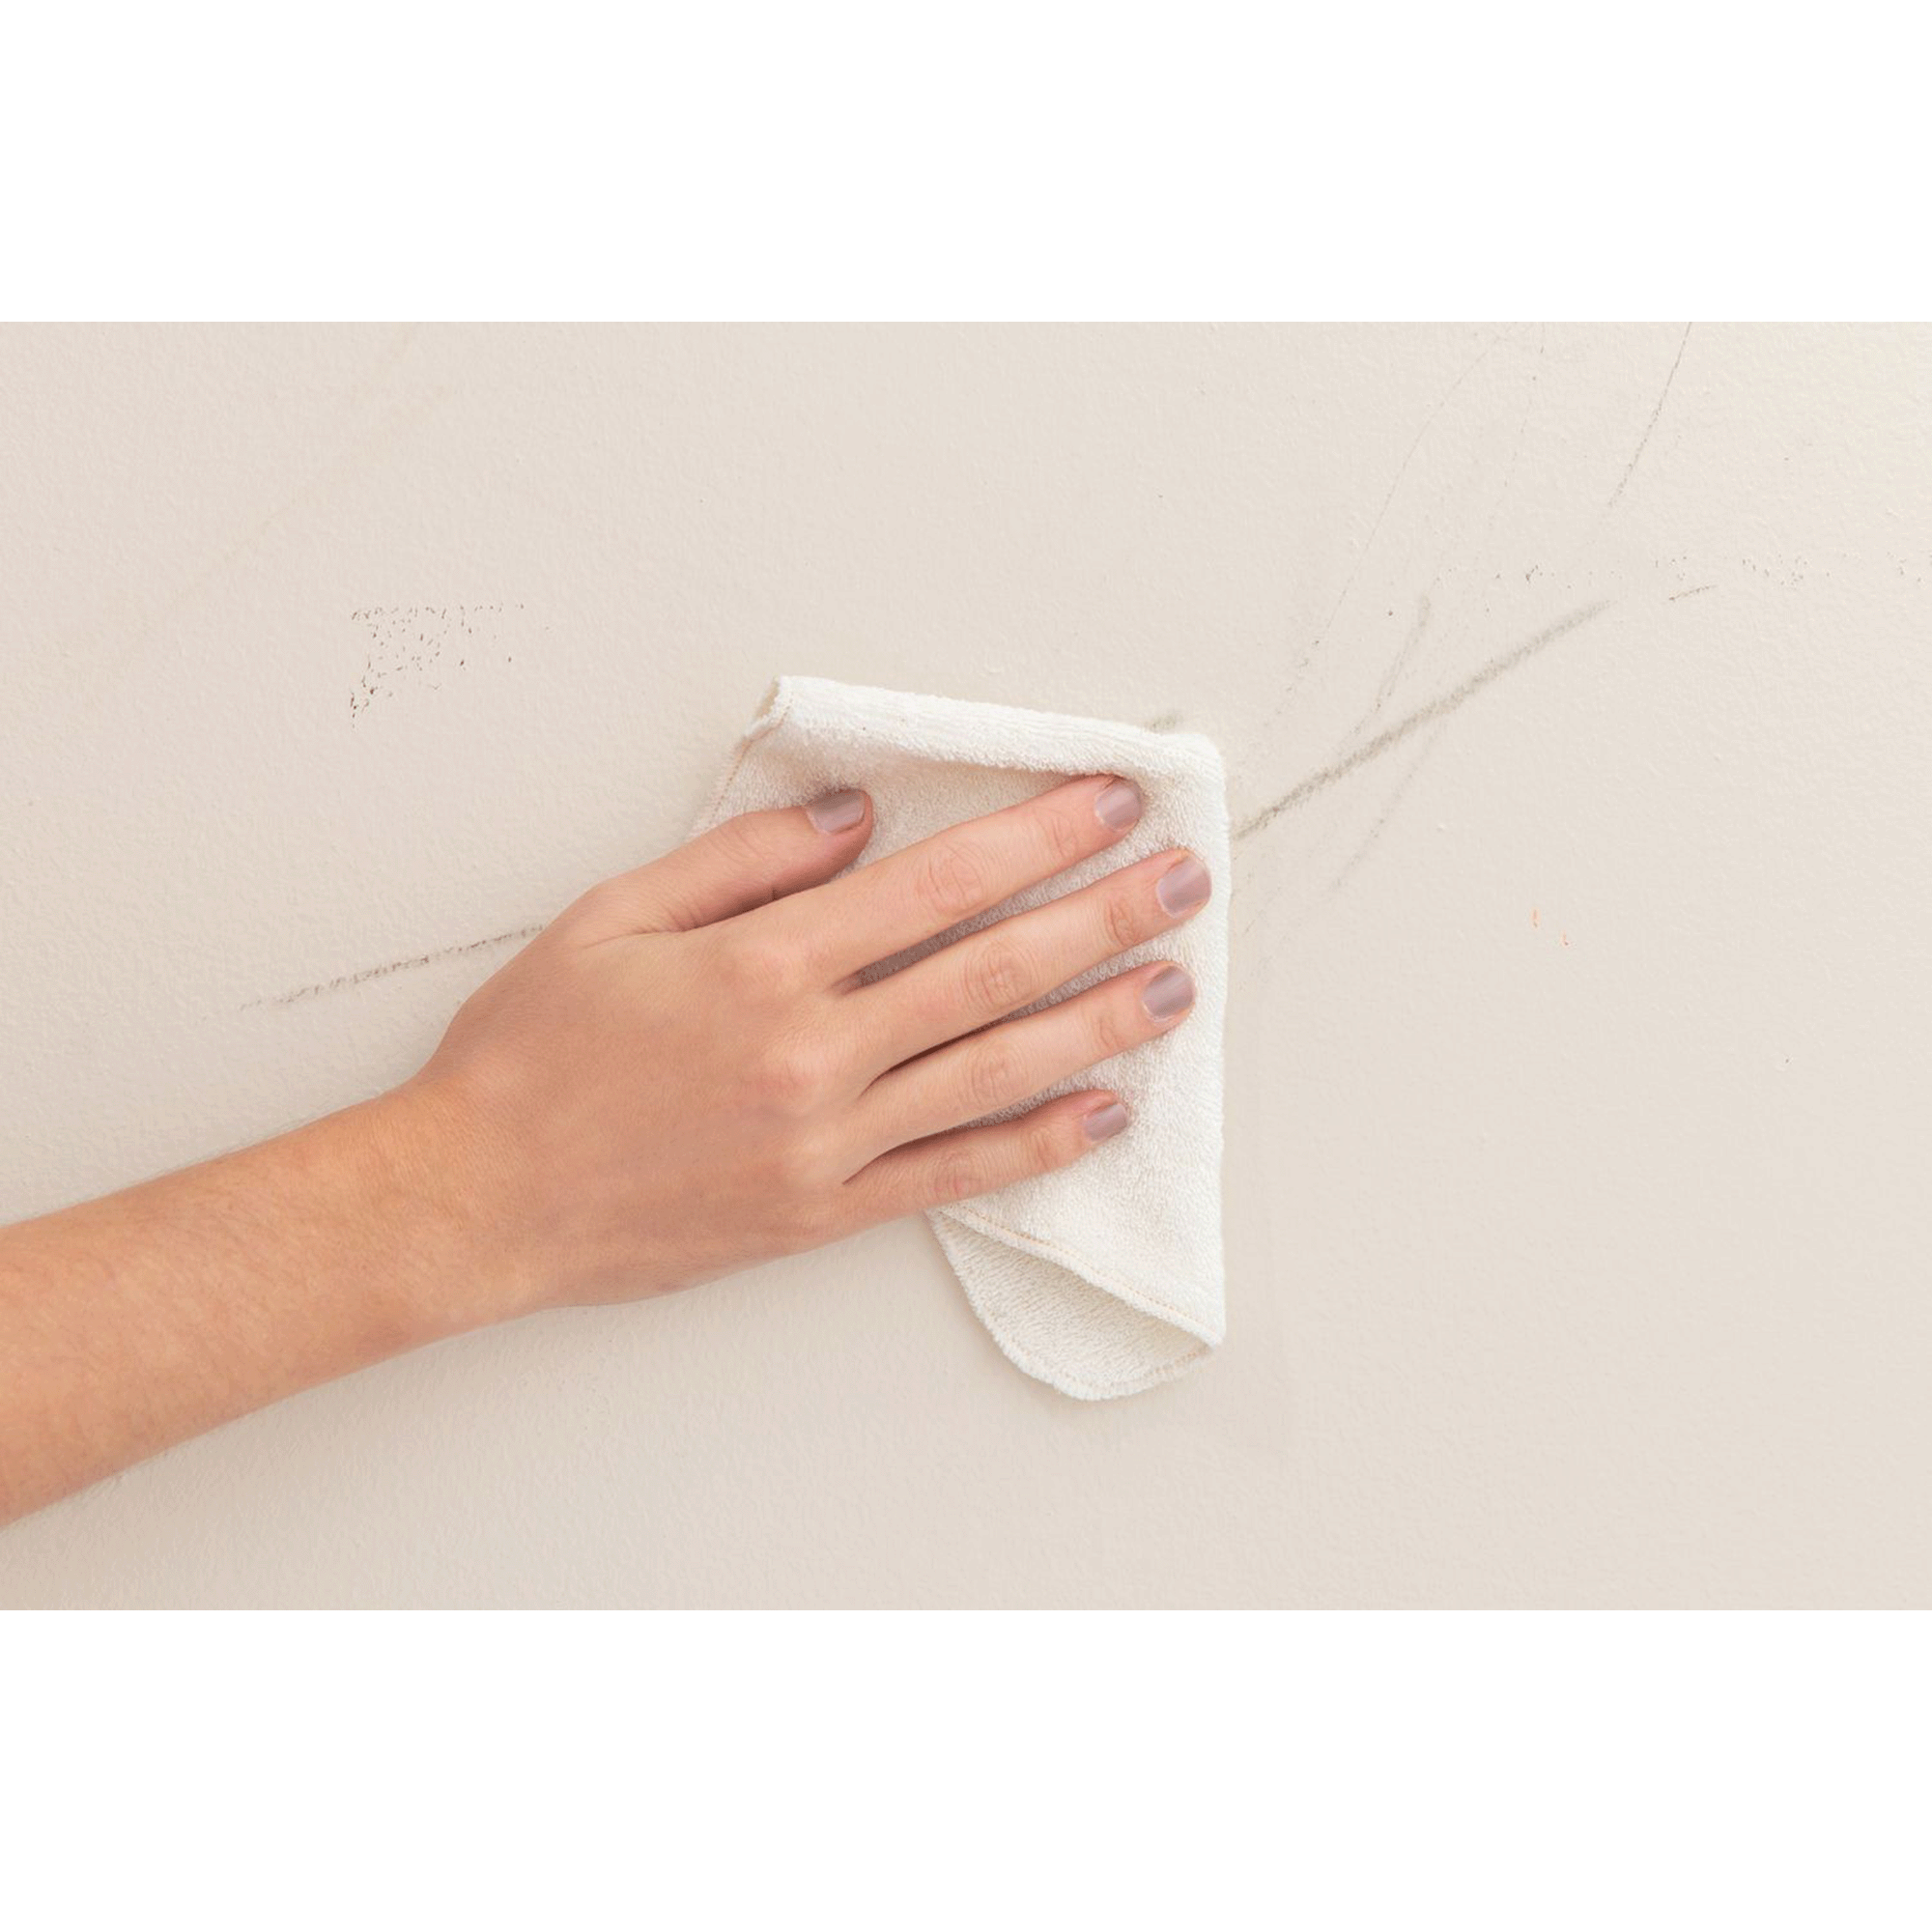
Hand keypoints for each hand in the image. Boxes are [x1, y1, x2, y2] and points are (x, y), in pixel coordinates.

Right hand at [412, 776, 1211, 1313]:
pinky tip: (1101, 1112)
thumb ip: (741, 860)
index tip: (1109, 804)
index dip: (1037, 837)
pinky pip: (954, 1175)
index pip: (938, 883)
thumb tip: (853, 819)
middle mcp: (815, 1053)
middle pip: (993, 970)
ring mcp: (829, 1141)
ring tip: (1176, 985)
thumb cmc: (531, 1054)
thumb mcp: (612, 916)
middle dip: (1104, 915)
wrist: (477, 1200)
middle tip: (1187, 880)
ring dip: (1098, 1023)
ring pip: (995, 1069)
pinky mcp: (825, 1212)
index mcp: (764, 965)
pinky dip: (1035, 1144)